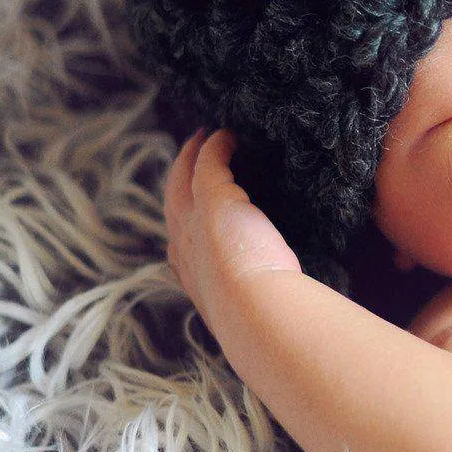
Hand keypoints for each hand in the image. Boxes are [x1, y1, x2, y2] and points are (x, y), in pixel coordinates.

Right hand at [163, 127, 302, 324]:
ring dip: (193, 155)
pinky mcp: (212, 196)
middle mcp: (183, 245)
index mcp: (191, 274)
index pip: (183, 240)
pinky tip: (229, 135)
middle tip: (192, 157)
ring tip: (205, 138)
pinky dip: (216, 145)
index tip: (198, 209)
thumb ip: (254, 298)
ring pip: (183, 176)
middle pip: (173, 201)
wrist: (252, 309)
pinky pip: (209, 159)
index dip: (187, 220)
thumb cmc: (261, 316)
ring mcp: (193, 219)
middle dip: (179, 179)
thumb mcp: (249, 307)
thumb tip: (278, 304)